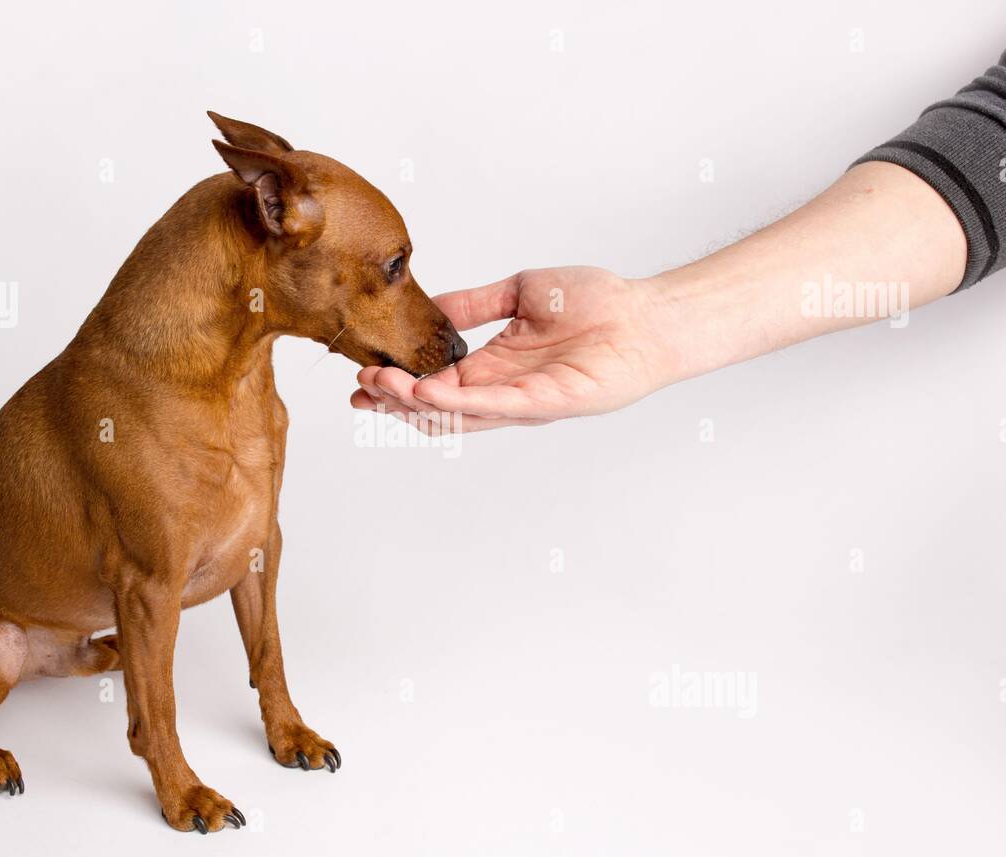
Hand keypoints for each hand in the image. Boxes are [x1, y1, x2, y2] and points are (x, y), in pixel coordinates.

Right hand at [350, 267, 670, 432]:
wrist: (646, 314)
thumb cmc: (597, 302)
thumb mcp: (520, 292)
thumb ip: (475, 304)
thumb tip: (432, 307)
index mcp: (492, 365)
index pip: (433, 381)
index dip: (397, 381)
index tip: (362, 373)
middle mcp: (502, 390)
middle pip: (435, 407)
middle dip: (393, 400)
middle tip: (359, 388)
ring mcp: (521, 402)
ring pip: (456, 414)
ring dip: (413, 404)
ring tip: (378, 388)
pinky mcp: (544, 404)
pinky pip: (492, 406)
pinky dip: (455, 402)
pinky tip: (424, 392)